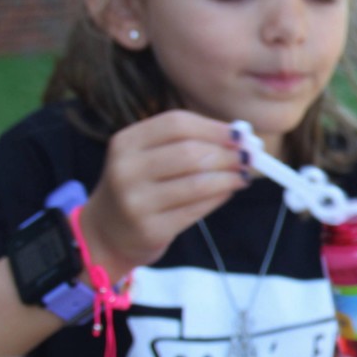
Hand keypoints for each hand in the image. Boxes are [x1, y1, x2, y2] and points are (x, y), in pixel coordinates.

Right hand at [80, 110, 247, 274]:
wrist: (106, 233)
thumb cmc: (140, 188)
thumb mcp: (149, 158)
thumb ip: (188, 143)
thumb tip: (242, 138)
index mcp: (126, 142)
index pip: (177, 123)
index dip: (214, 128)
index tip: (241, 134)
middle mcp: (126, 169)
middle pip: (190, 152)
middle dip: (227, 154)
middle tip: (250, 158)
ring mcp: (135, 201)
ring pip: (198, 183)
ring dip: (229, 178)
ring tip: (243, 176)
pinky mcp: (150, 229)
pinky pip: (197, 209)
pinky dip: (219, 198)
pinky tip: (228, 192)